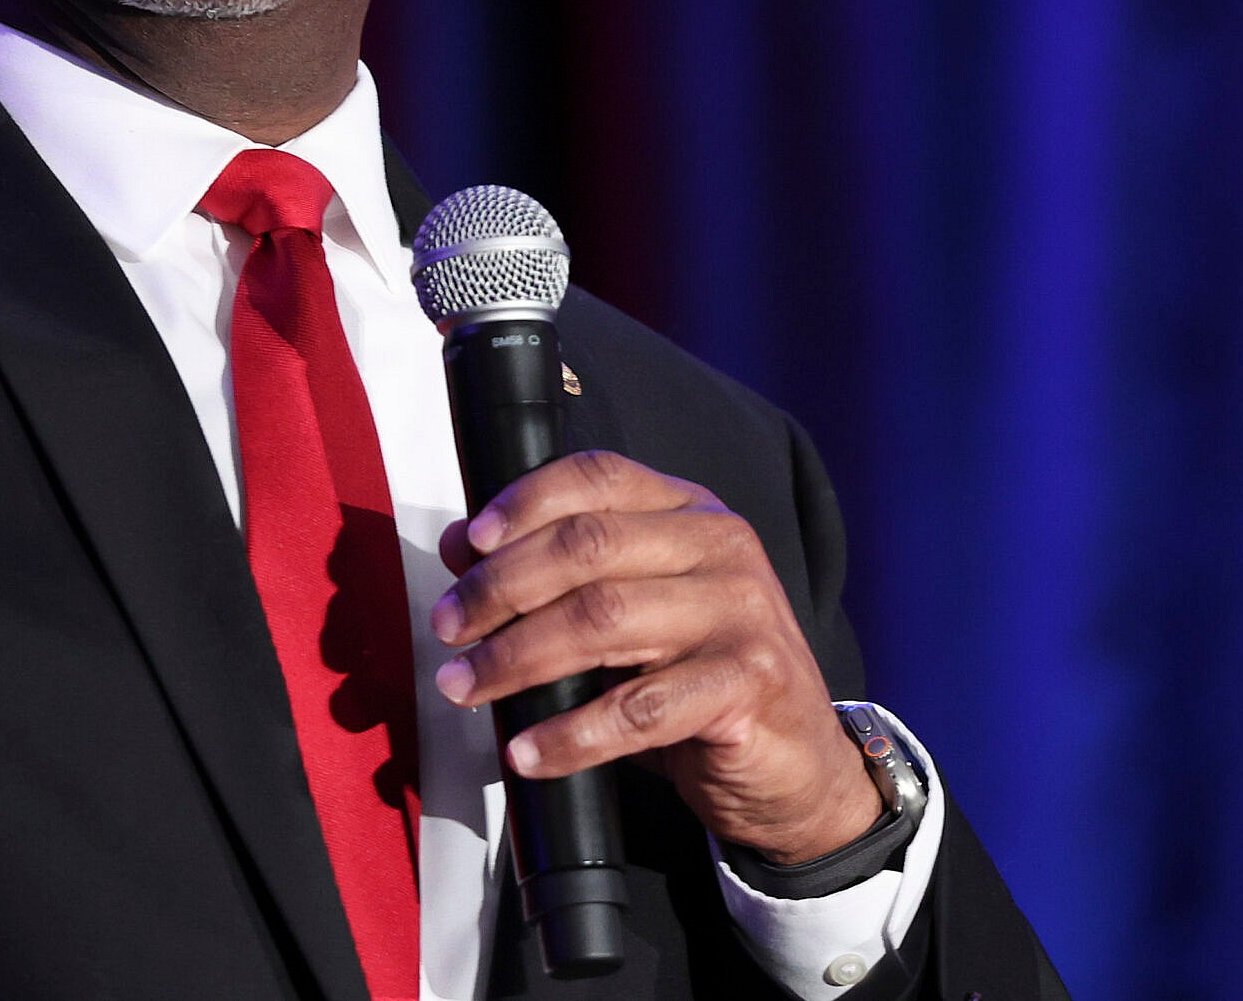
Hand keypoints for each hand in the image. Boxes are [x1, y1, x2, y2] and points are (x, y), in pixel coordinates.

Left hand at [426, 449, 882, 864]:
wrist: (795, 767)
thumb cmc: (695, 680)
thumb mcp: (623, 615)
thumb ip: (551, 576)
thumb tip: (460, 546)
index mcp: (687, 511)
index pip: (596, 476)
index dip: (524, 502)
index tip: (468, 545)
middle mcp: (720, 546)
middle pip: (586, 546)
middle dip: (499, 588)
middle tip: (447, 629)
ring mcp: (742, 612)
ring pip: (602, 619)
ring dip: (516, 657)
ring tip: (465, 687)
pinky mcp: (750, 683)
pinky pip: (640, 708)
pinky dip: (571, 734)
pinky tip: (529, 751)